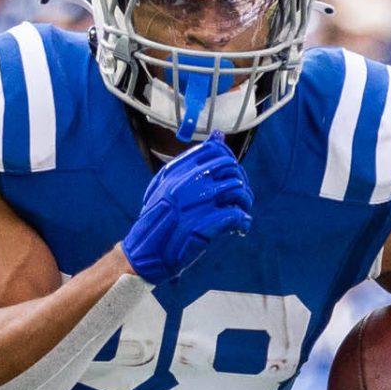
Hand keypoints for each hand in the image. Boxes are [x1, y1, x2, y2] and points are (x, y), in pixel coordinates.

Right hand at [121, 134, 251, 286]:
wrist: (145, 253)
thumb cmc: (158, 220)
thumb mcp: (167, 185)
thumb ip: (192, 161)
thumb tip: (218, 136)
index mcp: (176, 171)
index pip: (215, 150)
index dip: (229, 161)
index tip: (230, 175)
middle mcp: (187, 183)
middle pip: (230, 167)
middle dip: (241, 181)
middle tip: (238, 197)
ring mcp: (196, 203)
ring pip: (238, 189)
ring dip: (245, 201)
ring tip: (241, 212)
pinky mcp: (205, 225)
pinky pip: (237, 215)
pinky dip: (243, 222)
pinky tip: (239, 228)